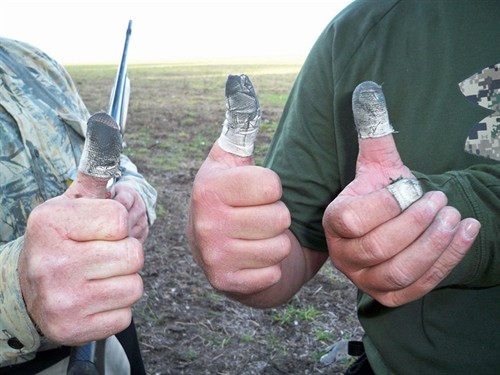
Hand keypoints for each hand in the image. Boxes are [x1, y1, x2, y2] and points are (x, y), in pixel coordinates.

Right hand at [18, 112, 143, 344]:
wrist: (26, 291)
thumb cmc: (59, 242)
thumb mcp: (69, 205)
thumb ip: (95, 174)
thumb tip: (108, 127)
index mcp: (52, 223)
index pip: (119, 218)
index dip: (117, 225)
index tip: (98, 231)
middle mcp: (53, 261)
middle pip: (133, 254)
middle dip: (125, 254)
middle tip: (102, 256)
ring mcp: (62, 299)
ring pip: (134, 286)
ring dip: (124, 282)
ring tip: (99, 277)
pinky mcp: (73, 329)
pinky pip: (126, 314)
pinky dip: (116, 308)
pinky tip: (95, 298)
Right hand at [187, 75, 291, 298]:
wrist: (219, 251)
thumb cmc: (232, 200)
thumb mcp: (231, 161)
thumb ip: (240, 126)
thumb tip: (239, 80)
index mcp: (208, 186)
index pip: (272, 185)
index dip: (271, 188)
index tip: (255, 193)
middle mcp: (205, 222)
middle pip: (279, 217)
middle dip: (275, 218)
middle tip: (255, 219)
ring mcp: (213, 256)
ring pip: (279, 246)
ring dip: (274, 243)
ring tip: (254, 238)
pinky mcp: (225, 282)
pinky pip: (272, 273)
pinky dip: (268, 268)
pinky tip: (252, 260)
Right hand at [323, 82, 480, 306]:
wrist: (387, 227)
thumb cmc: (381, 192)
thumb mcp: (376, 163)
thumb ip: (372, 128)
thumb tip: (368, 88)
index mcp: (334, 221)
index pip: (351, 220)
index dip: (385, 204)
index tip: (412, 185)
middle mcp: (343, 254)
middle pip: (377, 248)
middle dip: (415, 223)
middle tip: (439, 199)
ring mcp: (365, 279)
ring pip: (399, 271)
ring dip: (433, 244)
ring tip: (455, 216)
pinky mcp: (389, 295)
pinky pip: (417, 287)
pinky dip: (446, 262)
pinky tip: (467, 232)